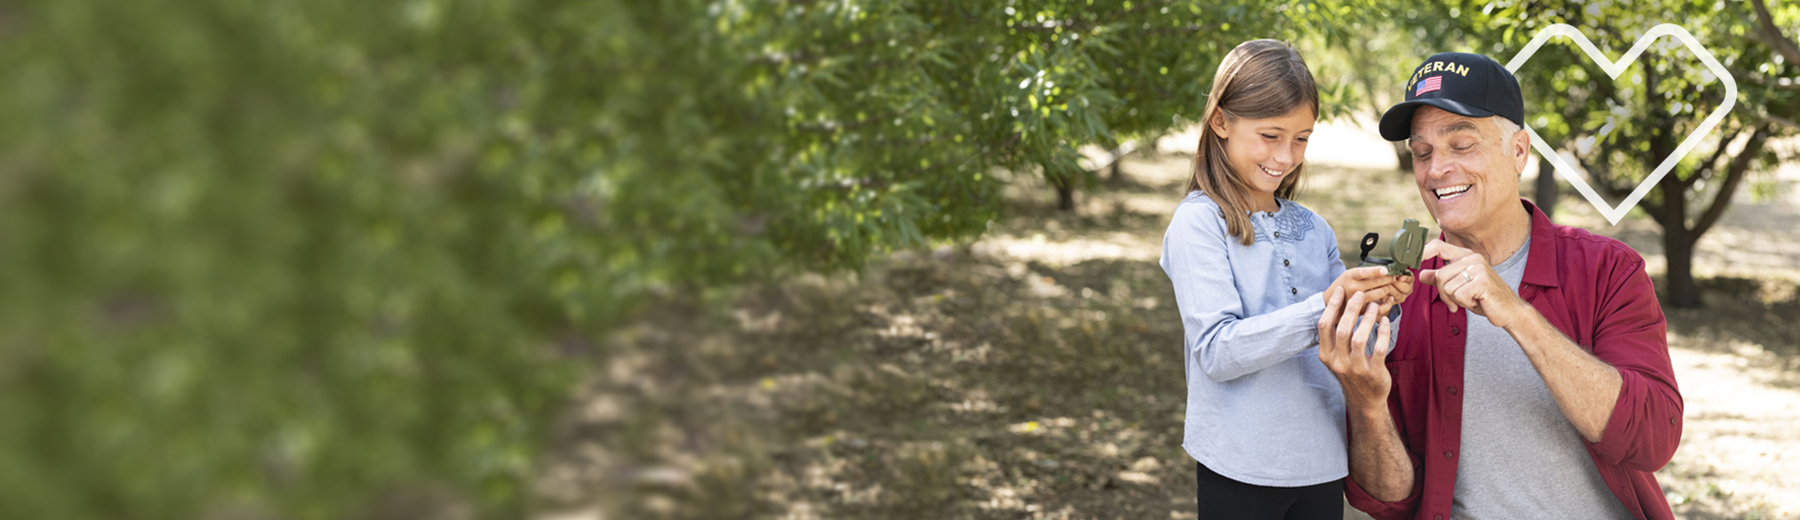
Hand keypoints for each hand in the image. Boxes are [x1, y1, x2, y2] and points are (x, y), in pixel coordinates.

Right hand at [1318, 287, 1392, 409]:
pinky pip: (1379, 348)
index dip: (1331, 307)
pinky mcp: (1373, 372)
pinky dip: (1382, 332)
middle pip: (1342, 329)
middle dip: (1351, 309)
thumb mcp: (1336, 358)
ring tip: (1374, 306)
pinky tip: (1385, 321)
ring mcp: (1355, 368)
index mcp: (1325, 356)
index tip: (1340, 292)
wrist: (1365, 400)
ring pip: (1359, 338)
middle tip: (1359, 294)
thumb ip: (1335, 339)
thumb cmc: (1351, 372)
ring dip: (1367, 318)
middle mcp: (1337, 362)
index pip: (1324, 326)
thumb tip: (1338, 308)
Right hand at [1326, 266, 1404, 310]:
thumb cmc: (1342, 286)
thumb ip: (1363, 273)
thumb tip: (1384, 270)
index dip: (1376, 271)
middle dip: (1388, 278)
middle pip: (1376, 282)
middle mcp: (1353, 287)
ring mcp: (1357, 299)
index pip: (1364, 272)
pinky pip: (1379, 307)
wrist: (1330, 302)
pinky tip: (1389, 298)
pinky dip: (1387, 303)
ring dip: (1388, 288)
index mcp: (1350, 276)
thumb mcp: (1348, 275)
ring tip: (1389, 286)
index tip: (1385, 270)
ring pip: (1380, 293)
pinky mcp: (1361, 309)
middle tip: (1393, 277)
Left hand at [1417, 239, 1527, 327]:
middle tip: (1457, 301)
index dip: (1423, 251)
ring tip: (1471, 299)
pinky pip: (1458, 295)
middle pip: (1439, 275)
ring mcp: (1478, 268)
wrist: (1508, 311)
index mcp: (1466, 256)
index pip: (1438, 246)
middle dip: (1444, 294)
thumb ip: (1441, 280)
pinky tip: (1477, 301)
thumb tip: (1420, 274)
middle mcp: (1472, 258)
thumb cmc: (1483, 298)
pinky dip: (1464, 303)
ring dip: (1455, 300)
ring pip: (1446, 287)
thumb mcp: (1459, 287)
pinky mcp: (1482, 281)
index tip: (1411, 260)